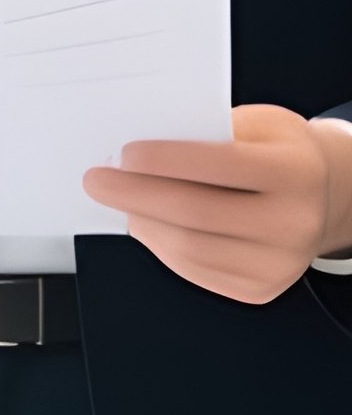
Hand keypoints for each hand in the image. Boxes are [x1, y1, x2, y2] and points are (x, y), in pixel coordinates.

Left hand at [81, 103, 351, 303]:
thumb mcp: (253, 125)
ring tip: (120, 201)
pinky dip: (159, 245)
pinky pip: (193, 270)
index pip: (220, 164)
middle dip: (134, 195)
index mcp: (295, 171)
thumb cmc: (274, 153)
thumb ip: (202, 133)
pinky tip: (147, 223)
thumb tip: (134, 152)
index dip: (165, 159)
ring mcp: (279, 262)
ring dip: (141, 221)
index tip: (125, 154)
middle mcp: (294, 221)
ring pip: (188, 247)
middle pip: (195, 212)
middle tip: (97, 181)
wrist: (318, 196)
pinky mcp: (259, 289)